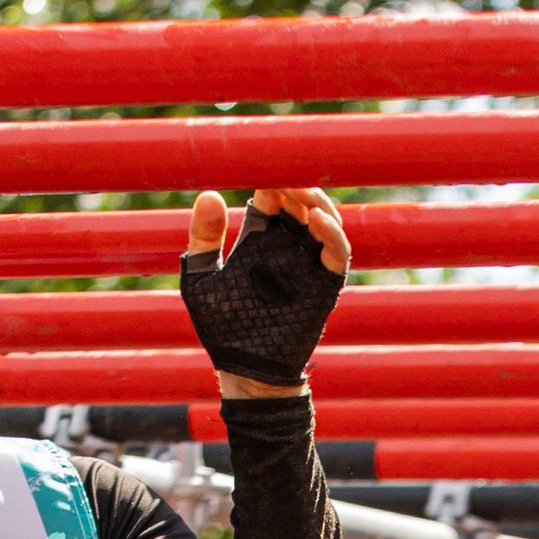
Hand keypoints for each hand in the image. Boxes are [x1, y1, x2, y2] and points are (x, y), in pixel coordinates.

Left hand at [180, 188, 348, 396]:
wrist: (244, 371)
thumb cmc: (221, 328)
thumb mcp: (201, 280)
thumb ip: (202, 240)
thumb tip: (208, 194)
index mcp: (257, 241)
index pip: (270, 197)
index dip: (269, 180)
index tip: (262, 167)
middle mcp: (285, 247)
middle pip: (300, 202)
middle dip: (296, 184)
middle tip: (285, 176)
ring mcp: (307, 264)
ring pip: (324, 219)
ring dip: (317, 201)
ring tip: (302, 192)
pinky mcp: (324, 284)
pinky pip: (337, 252)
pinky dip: (331, 232)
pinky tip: (316, 219)